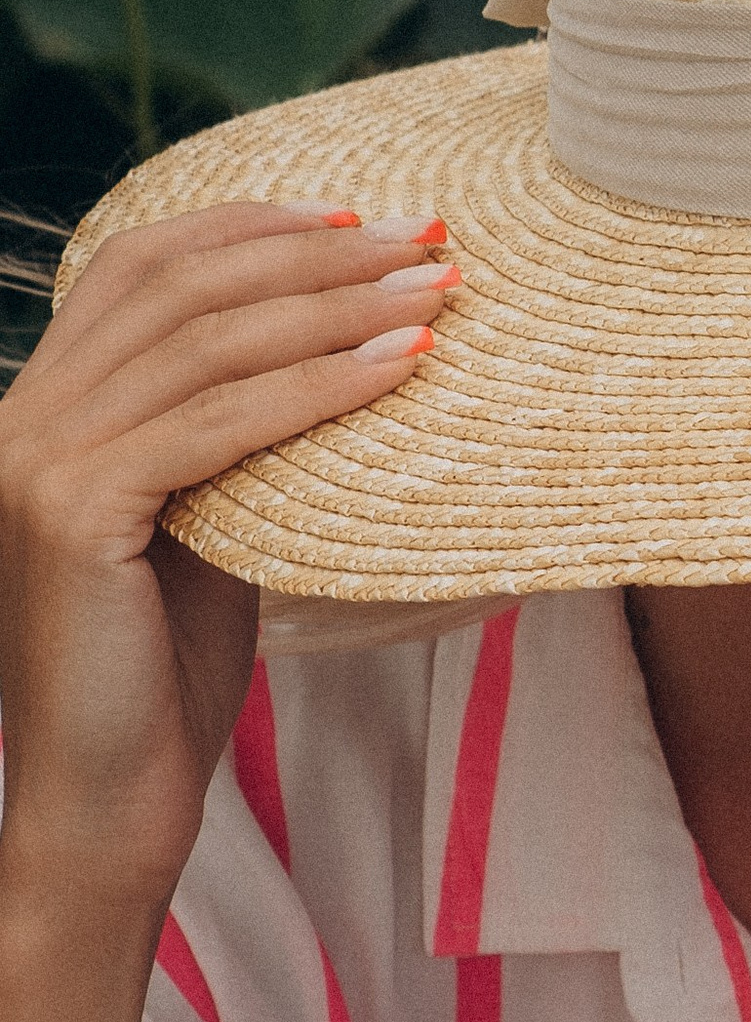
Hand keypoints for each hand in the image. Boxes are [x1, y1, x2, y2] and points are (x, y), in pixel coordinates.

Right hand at [0, 204, 457, 918]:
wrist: (107, 806)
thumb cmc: (167, 670)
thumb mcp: (205, 518)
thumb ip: (239, 432)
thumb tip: (353, 342)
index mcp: (43, 404)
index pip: (142, 264)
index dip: (253, 224)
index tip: (362, 216)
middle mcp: (23, 417)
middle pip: (184, 286)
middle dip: (317, 254)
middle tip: (429, 239)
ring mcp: (37, 462)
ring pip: (208, 344)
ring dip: (338, 307)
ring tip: (438, 293)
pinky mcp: (74, 514)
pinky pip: (218, 424)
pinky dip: (319, 386)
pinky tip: (400, 369)